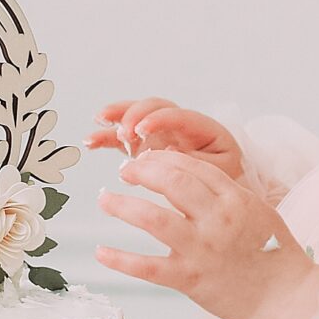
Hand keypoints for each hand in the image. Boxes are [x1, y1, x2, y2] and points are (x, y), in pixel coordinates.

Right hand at [86, 98, 244, 182]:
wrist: (226, 210)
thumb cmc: (227, 192)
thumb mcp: (219, 178)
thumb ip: (195, 165)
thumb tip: (165, 153)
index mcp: (205, 132)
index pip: (181, 115)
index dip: (161, 118)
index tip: (145, 128)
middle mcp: (180, 129)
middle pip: (156, 108)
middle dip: (137, 115)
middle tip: (127, 132)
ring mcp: (160, 137)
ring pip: (136, 115)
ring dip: (117, 116)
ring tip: (102, 123)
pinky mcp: (145, 149)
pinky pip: (124, 137)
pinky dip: (107, 137)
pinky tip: (91, 141)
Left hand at [94, 149, 317, 318]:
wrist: (283, 298)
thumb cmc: (273, 255)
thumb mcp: (258, 211)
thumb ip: (226, 193)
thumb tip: (190, 176)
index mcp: (235, 199)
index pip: (192, 167)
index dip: (163, 159)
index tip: (146, 158)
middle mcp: (217, 220)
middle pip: (170, 183)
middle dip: (141, 171)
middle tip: (124, 171)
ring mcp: (201, 249)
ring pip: (152, 218)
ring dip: (122, 206)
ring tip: (105, 199)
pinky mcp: (189, 278)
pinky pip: (147, 267)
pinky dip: (120, 260)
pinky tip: (101, 252)